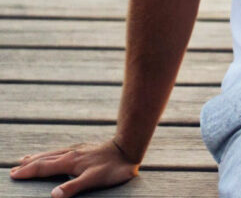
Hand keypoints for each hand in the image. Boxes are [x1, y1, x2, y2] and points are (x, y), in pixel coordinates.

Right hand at [9, 138, 139, 197]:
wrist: (128, 148)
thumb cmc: (112, 168)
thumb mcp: (93, 180)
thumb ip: (73, 187)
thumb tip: (52, 195)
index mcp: (70, 162)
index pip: (44, 167)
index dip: (28, 172)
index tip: (13, 174)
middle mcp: (71, 154)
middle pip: (45, 159)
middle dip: (29, 165)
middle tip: (13, 169)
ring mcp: (78, 150)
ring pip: (53, 153)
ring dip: (38, 157)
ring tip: (26, 159)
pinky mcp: (84, 149)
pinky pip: (62, 151)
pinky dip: (51, 153)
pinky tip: (53, 154)